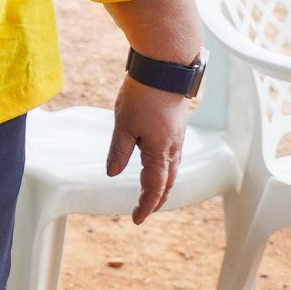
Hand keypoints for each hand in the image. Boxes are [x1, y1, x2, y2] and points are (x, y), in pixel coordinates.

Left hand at [107, 75, 194, 223]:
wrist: (164, 70)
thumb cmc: (143, 96)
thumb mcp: (123, 125)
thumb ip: (119, 151)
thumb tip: (112, 173)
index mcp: (160, 152)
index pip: (154, 188)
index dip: (146, 206)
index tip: (136, 220)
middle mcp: (173, 149)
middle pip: (167, 183)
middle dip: (156, 200)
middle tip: (143, 212)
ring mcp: (177, 138)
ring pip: (172, 170)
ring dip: (162, 186)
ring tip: (151, 195)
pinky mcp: (176, 128)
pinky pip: (173, 157)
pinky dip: (166, 170)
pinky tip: (158, 166)